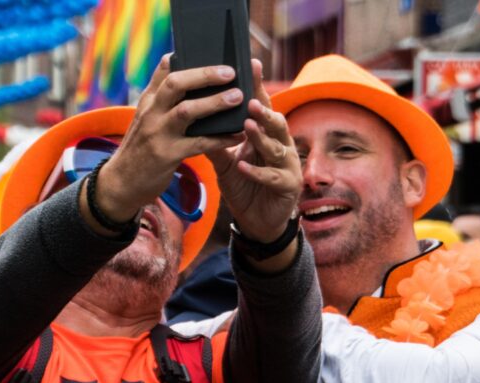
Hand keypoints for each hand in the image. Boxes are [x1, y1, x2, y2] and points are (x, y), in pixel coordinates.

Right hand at [94, 55, 246, 222]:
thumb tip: (179, 71)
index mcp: (148, 101)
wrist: (121, 183)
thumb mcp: (143, 119)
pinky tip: (237, 135)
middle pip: (176, 84)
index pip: (164, 70)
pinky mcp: (167, 155)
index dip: (185, 58)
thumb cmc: (139, 149)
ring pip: (187, 111)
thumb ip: (160, 99)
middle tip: (230, 72)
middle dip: (205, 75)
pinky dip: (220, 138)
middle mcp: (151, 112)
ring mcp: (158, 133)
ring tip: (237, 97)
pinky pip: (199, 143)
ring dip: (215, 102)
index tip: (208, 50)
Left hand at [205, 59, 300, 243]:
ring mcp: (287, 165)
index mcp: (266, 134)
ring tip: (247, 126)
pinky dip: (257, 172)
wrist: (256, 221)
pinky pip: (272, 177)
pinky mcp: (288, 187)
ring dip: (261, 137)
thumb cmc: (243, 184)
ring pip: (277, 147)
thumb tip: (192, 114)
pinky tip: (243, 166)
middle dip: (263, 110)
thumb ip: (214, 139)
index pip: (261, 106)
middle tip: (249, 98)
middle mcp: (281, 145)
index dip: (257, 86)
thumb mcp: (224, 161)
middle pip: (274, 122)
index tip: (250, 65)